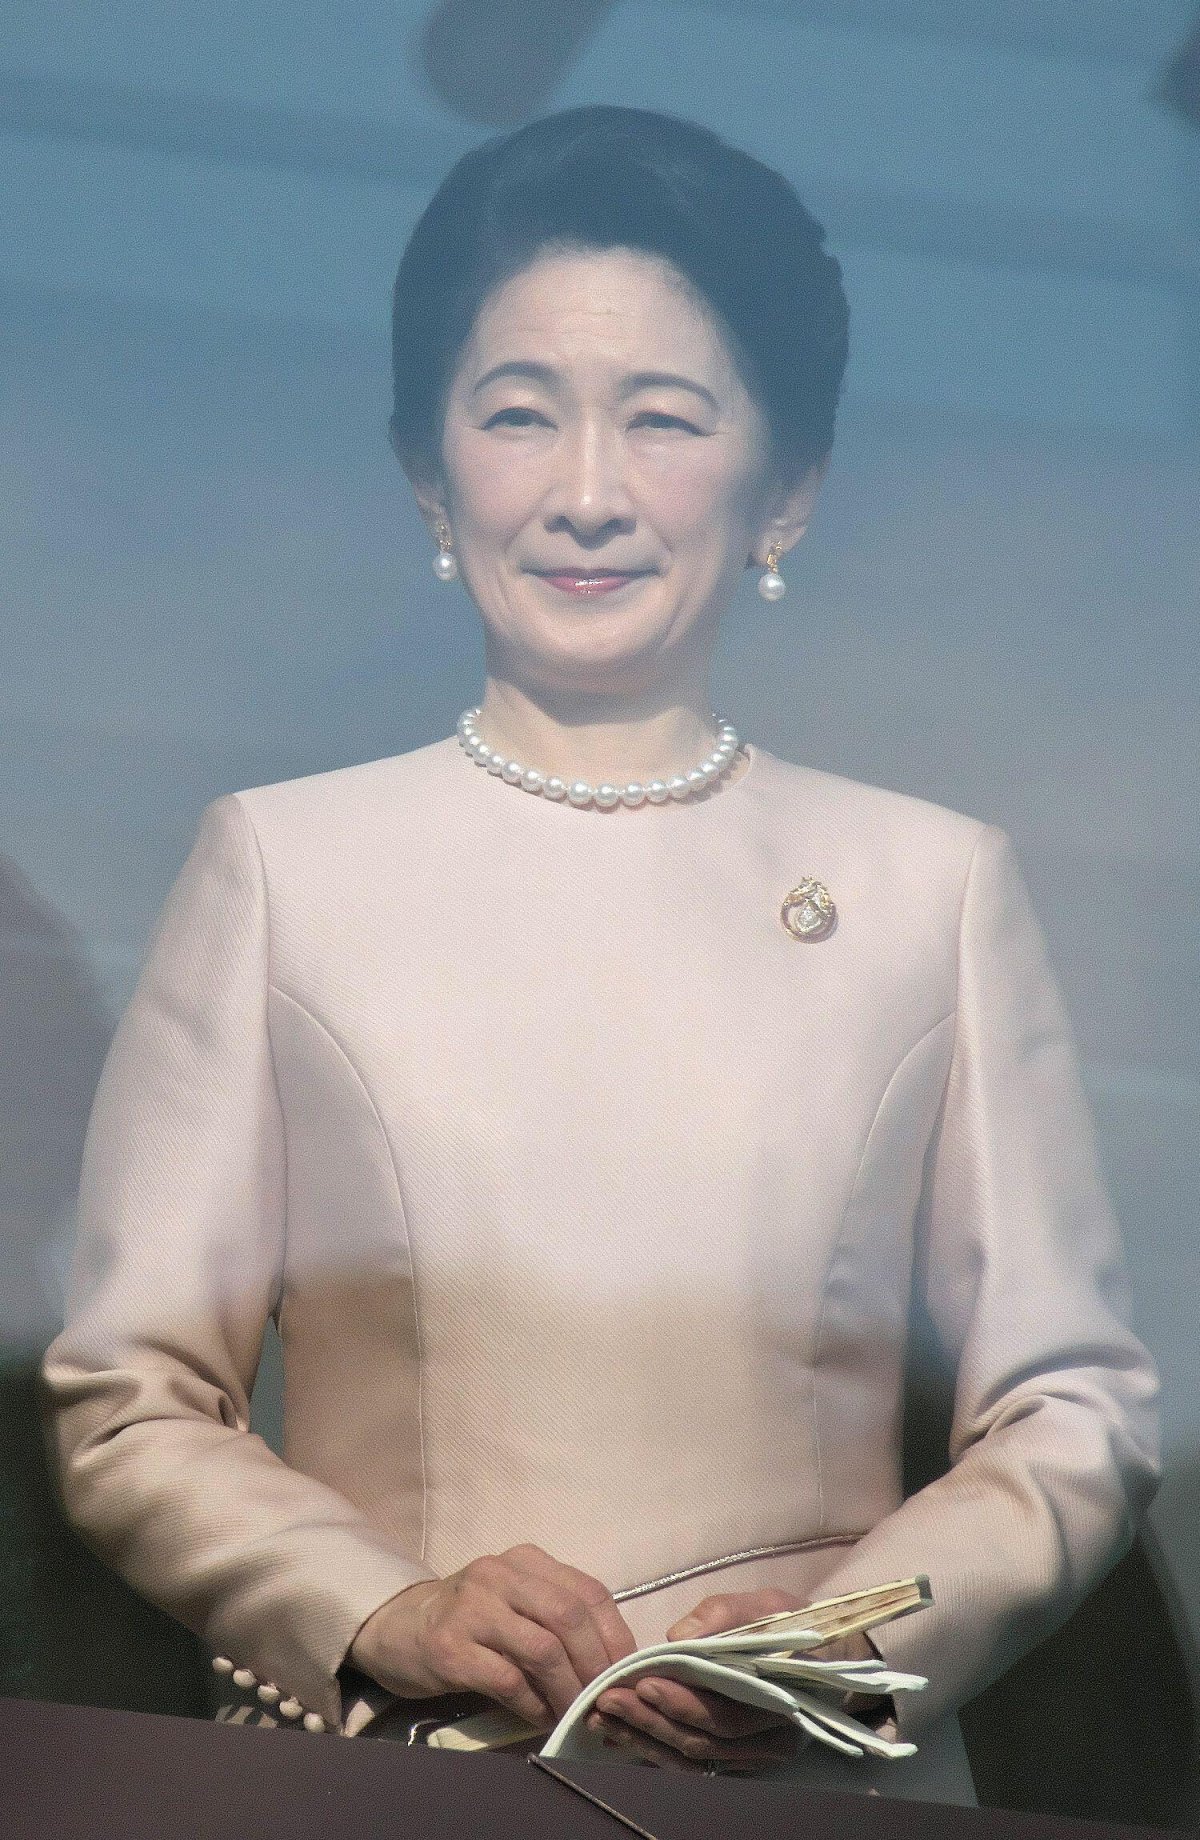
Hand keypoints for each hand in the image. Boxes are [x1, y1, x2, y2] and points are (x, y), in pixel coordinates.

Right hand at [348, 1543, 637, 1729]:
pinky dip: (532, 1704)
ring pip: (542, 1649)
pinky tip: (538, 1716)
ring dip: (567, 1690)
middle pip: (569, 1617)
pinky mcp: (449, 1646)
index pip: (589, 1592)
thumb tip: (612, 1667)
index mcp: (526, 1561)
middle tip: (603, 1700)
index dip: (617, 1636)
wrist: (399, 1627)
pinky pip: (507, 1679)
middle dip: (596, 1666)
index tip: (627, 1674)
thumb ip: (557, 1620)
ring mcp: (472, 1607)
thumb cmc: (471, 1621)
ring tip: (573, 1714)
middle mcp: (500, 1574)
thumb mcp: (516, 1603)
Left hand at [588, 1587, 878, 1769]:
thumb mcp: (769, 1605)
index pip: (725, 1713)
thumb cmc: (793, 1625)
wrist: (827, 1658)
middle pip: (703, 1741)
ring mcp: (754, 1756)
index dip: (682, 1702)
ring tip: (603, 1717)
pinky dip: (655, 1751)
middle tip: (606, 1700)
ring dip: (645, 1740)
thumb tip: (676, 1637)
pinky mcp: (737, 1760)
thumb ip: (725, 1614)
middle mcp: (770, 1739)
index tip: (642, 1682)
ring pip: (694, 1759)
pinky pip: (693, 1765)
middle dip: (650, 1721)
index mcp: (782, 1700)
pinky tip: (623, 1735)